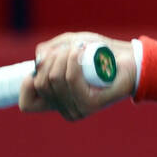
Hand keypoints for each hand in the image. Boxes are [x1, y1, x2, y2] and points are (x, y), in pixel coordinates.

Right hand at [19, 32, 136, 119]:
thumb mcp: (68, 47)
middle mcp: (65, 109)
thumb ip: (49, 52)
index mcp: (57, 101)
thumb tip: (38, 62)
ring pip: (54, 78)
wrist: (130, 59)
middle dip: (51, 58)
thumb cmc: (99, 53)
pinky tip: (80, 51)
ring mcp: (77, 109)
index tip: (39, 67)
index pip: (27, 104)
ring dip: (63, 55)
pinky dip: (72, 61)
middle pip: (40, 83)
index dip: (26, 84)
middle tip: (70, 49)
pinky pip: (70, 79)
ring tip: (79, 48)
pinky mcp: (89, 105)